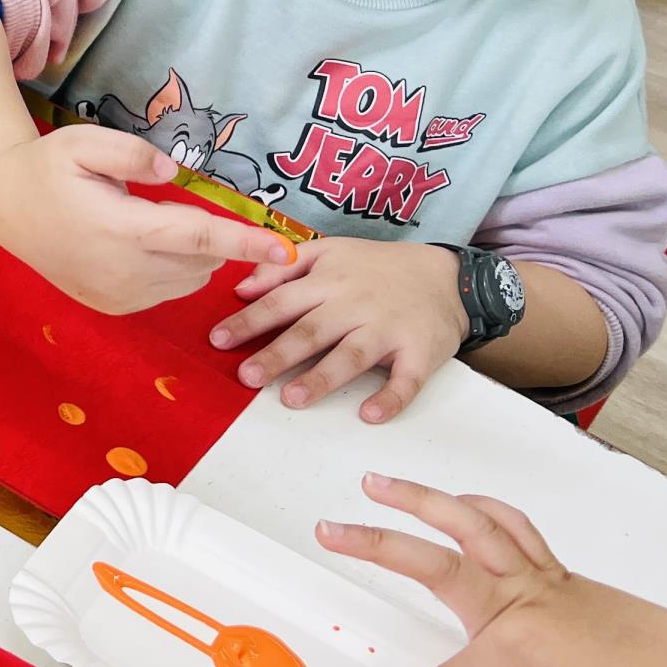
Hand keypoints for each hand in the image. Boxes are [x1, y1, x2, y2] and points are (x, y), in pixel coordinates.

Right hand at [0, 126, 292, 315]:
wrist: (4, 206)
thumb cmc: (47, 168)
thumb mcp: (84, 143)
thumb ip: (132, 154)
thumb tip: (175, 171)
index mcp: (120, 228)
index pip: (199, 238)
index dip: (248, 243)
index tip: (290, 250)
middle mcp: (122, 270)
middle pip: (201, 261)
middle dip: (210, 237)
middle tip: (170, 203)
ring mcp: (116, 294)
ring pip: (189, 281)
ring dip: (193, 255)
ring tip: (151, 223)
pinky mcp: (112, 306)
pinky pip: (166, 292)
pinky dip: (172, 272)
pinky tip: (141, 246)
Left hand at [209, 236, 462, 421]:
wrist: (448, 275)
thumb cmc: (377, 267)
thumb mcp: (330, 252)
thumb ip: (283, 268)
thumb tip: (240, 288)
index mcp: (329, 281)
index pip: (281, 302)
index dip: (249, 321)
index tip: (218, 341)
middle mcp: (355, 305)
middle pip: (311, 331)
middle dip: (277, 354)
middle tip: (247, 377)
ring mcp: (389, 329)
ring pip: (352, 355)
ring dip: (322, 378)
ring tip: (292, 399)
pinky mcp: (421, 352)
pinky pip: (406, 379)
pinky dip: (390, 398)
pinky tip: (369, 414)